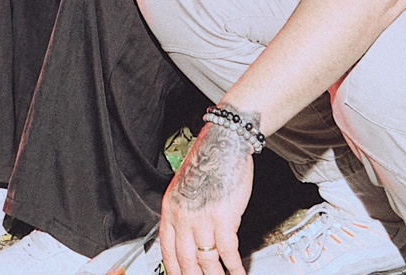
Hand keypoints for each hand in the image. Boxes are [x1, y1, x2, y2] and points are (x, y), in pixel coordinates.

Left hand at [160, 117, 255, 274]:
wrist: (224, 143)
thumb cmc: (208, 162)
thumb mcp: (184, 188)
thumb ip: (184, 213)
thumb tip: (189, 239)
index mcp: (170, 210)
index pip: (167, 251)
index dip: (174, 271)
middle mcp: (183, 216)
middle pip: (185, 261)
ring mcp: (202, 218)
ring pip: (206, 260)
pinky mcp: (223, 218)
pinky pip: (227, 251)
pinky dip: (234, 266)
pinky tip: (238, 272)